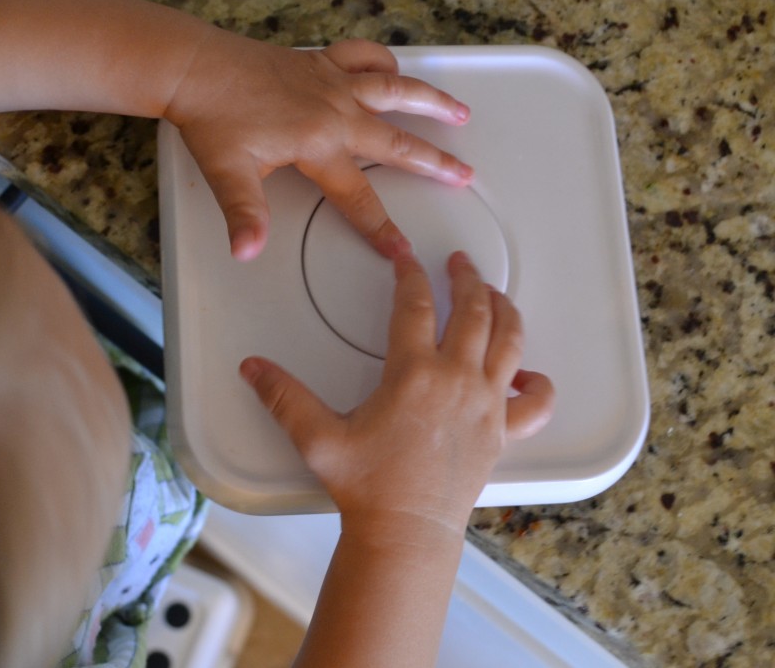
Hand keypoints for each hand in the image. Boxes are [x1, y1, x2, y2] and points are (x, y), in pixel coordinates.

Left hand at [165, 34, 472, 260]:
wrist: (195, 68)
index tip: (403, 250)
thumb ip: (245, 214)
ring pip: (395, 89)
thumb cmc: (212, 117)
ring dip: (431, 102)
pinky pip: (363, 56)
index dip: (382, 228)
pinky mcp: (318, 62)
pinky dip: (384, 61)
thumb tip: (248, 250)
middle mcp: (334, 110)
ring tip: (460, 112)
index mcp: (318, 144)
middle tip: (464, 175)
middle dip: (434, 163)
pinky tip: (395, 69)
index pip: (358, 197)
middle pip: (396, 141)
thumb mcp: (227, 174)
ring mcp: (330, 82)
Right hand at [239, 251, 553, 533]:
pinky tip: (528, 374)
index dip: (410, 273)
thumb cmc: (368, 487)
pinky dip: (538, 383)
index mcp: (414, 374)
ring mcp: (486, 405)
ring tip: (495, 295)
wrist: (406, 532)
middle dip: (468, 280)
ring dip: (504, 311)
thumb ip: (284, 397)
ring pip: (510, 342)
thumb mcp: (317, 438)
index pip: (415, 304)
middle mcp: (457, 381)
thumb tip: (252, 368)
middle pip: (474, 312)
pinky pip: (536, 402)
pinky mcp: (502, 432)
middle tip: (461, 264)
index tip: (406, 257)